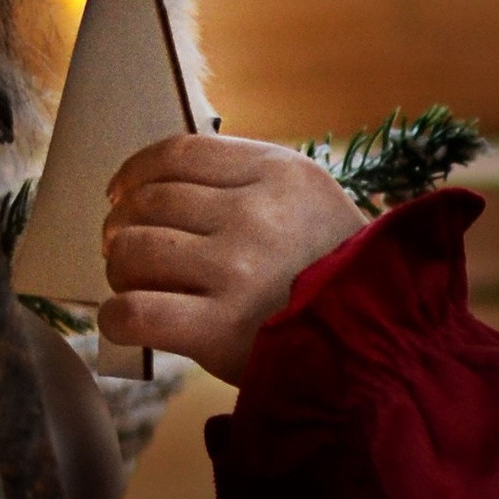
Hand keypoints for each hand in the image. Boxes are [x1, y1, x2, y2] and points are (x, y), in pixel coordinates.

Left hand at [100, 133, 364, 381]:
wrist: (383, 345)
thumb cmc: (336, 274)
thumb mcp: (310, 202)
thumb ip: (246, 184)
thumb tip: (152, 187)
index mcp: (280, 173)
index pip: (178, 153)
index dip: (134, 173)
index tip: (120, 193)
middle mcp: (256, 214)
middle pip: (149, 202)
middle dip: (122, 227)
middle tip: (125, 250)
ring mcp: (238, 270)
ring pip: (134, 251)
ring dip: (119, 270)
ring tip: (133, 285)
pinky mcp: (221, 329)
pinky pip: (135, 312)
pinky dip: (116, 319)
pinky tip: (125, 323)